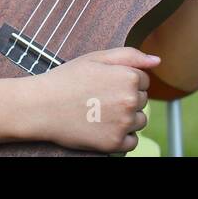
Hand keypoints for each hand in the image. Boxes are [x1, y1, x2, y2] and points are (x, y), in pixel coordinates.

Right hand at [19, 47, 155, 153]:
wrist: (41, 106)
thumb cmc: (67, 79)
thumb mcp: (96, 58)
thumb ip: (130, 55)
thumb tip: (157, 61)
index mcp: (128, 77)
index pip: (143, 80)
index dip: (123, 80)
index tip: (105, 83)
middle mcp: (130, 101)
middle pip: (141, 100)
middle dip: (125, 98)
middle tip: (99, 97)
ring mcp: (123, 123)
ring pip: (139, 120)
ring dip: (126, 118)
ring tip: (100, 112)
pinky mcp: (115, 143)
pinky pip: (132, 141)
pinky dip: (121, 136)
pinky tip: (103, 127)